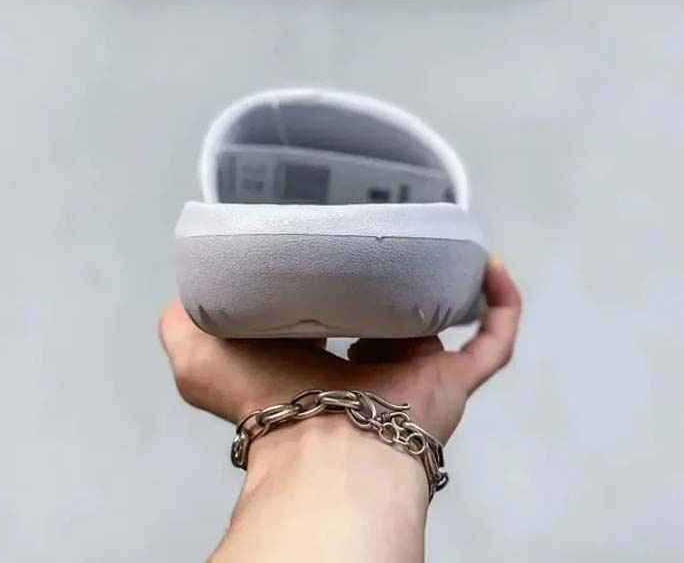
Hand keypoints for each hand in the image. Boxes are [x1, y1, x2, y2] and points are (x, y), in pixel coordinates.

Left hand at [159, 256, 520, 444]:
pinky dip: (501, 306)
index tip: (335, 245)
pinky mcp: (454, 379)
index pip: (332, 316)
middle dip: (393, 282)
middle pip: (390, 318)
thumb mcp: (198, 356)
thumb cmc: (265, 401)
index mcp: (321, 360)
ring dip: (449, 288)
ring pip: (442, 324)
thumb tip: (186, 290)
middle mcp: (371, 365)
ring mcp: (417, 373)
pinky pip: (493, 342)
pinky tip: (492, 266)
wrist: (323, 448)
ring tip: (444, 243)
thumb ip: (183, 321)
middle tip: (394, 235)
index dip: (334, 283)